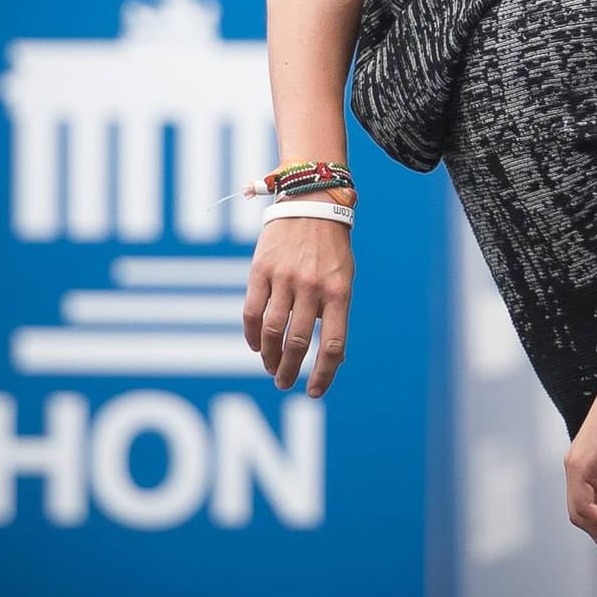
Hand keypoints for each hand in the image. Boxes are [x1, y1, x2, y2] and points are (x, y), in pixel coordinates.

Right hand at [242, 216, 353, 396]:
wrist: (312, 204)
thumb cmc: (331, 249)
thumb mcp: (344, 279)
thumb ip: (334, 313)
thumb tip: (330, 356)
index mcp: (339, 292)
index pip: (332, 344)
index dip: (324, 373)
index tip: (314, 392)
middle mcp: (312, 288)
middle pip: (297, 342)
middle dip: (289, 370)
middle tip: (283, 383)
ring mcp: (284, 279)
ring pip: (272, 331)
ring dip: (269, 357)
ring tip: (270, 368)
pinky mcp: (260, 271)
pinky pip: (252, 311)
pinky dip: (252, 334)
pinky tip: (256, 346)